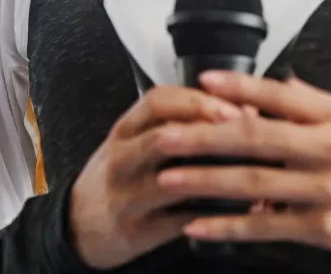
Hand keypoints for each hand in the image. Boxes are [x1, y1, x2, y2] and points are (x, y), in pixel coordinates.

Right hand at [68, 85, 241, 268]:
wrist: (79, 223)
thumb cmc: (120, 173)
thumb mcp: (136, 138)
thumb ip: (180, 120)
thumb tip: (240, 107)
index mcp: (125, 129)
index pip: (157, 101)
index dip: (197, 100)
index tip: (231, 104)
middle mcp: (121, 159)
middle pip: (164, 135)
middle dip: (210, 132)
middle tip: (248, 132)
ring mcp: (126, 196)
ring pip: (172, 180)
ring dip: (216, 174)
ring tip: (251, 171)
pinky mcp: (136, 230)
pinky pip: (178, 220)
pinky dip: (212, 215)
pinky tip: (239, 209)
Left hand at [152, 72, 330, 264]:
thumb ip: (305, 101)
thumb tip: (266, 84)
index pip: (279, 95)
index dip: (239, 88)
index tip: (203, 83)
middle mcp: (327, 148)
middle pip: (256, 139)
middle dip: (204, 137)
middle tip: (166, 135)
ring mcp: (324, 190)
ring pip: (254, 183)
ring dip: (206, 181)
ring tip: (169, 177)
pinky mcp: (321, 228)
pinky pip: (265, 227)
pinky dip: (229, 227)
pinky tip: (198, 226)